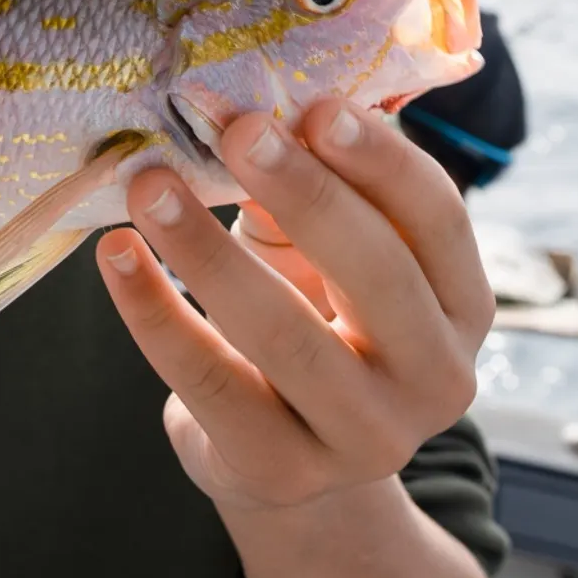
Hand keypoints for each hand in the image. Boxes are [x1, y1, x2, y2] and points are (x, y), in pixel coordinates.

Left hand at [95, 100, 491, 510]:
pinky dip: (155, 314)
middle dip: (306, 194)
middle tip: (238, 130)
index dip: (382, 161)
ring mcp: (366, 438)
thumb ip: (312, 190)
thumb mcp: (328, 254)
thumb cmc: (311, 318)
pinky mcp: (283, 472)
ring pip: (287, 337)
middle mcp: (435, 378)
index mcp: (460, 304)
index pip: (438, 221)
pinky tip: (117, 255)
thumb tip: (256, 110)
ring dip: (209, 252)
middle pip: (379, 275)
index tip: (317, 105)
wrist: (283, 453)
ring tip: (149, 186)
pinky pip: (211, 384)